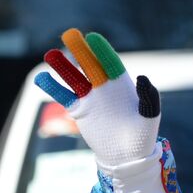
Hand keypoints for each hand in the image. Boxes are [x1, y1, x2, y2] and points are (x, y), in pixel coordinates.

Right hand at [35, 29, 160, 170]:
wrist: (127, 157)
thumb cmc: (143, 136)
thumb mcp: (150, 116)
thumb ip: (149, 97)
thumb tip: (142, 77)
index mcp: (122, 85)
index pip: (110, 63)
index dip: (101, 51)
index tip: (93, 38)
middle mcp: (105, 88)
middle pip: (90, 66)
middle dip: (81, 51)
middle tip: (70, 34)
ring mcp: (91, 99)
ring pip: (74, 79)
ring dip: (63, 67)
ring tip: (50, 54)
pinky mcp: (80, 111)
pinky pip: (64, 97)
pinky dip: (54, 88)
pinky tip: (42, 78)